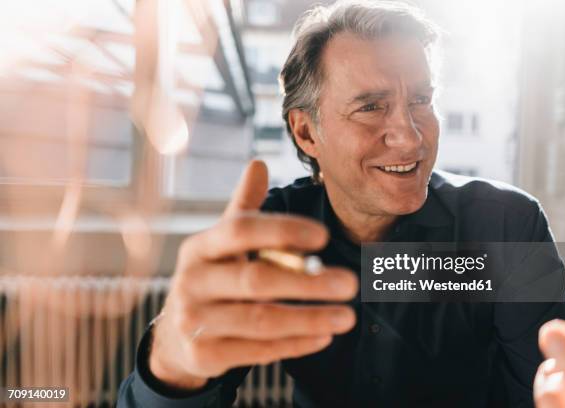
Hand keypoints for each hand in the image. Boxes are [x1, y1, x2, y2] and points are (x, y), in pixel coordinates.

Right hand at [148, 160, 357, 389]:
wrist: (175, 335)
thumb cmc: (213, 278)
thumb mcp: (221, 243)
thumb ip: (244, 208)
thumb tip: (258, 163)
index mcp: (200, 247)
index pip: (240, 230)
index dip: (282, 230)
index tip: (324, 236)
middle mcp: (192, 281)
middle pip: (255, 280)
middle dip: (307, 282)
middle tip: (350, 283)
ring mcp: (194, 321)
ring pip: (261, 320)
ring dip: (310, 318)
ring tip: (348, 316)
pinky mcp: (203, 355)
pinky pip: (257, 351)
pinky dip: (294, 344)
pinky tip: (324, 337)